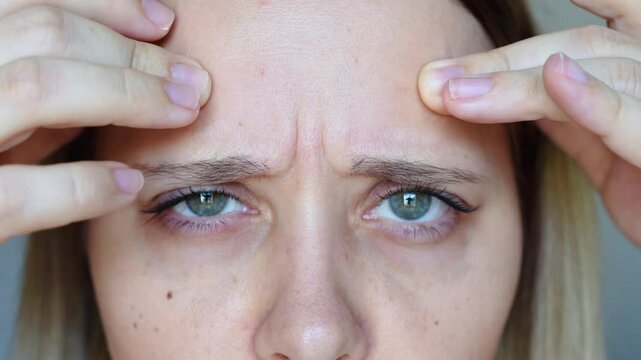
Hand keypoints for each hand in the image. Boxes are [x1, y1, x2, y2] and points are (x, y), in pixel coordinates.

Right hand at [0, 0, 211, 241]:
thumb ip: (39, 89)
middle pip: (43, 34)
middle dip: (133, 54)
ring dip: (127, 95)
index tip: (164, 21)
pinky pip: (15, 194)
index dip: (104, 5)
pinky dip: (82, 185)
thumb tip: (119, 66)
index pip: (25, 1)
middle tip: (193, 79)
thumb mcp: (0, 118)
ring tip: (181, 111)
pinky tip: (129, 183)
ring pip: (35, 86)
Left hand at [417, 1, 640, 244]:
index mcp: (640, 65)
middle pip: (574, 47)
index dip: (571, 0)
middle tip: (433, 80)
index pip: (597, 24)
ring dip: (515, 83)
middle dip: (499, 63)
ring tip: (451, 93)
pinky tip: (555, 78)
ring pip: (593, 72)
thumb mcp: (602, 141)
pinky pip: (634, 119)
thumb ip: (567, 110)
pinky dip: (592, 99)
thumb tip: (518, 83)